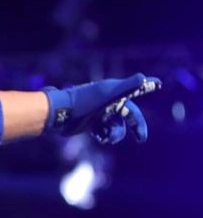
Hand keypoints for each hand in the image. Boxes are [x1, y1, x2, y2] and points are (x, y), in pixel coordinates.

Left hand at [43, 73, 160, 143]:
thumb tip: (144, 77)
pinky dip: (104, 137)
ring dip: (115, 135)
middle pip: (129, 115)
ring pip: (117, 127)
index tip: (158, 83)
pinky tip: (97, 137)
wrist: (59, 114)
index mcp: (114, 92)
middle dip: (137, 127)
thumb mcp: (106, 94)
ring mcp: (99, 113)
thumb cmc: (83, 101)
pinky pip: (104, 132)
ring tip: (106, 138)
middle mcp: (108, 102)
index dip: (146, 87)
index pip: (135, 90)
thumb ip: (126, 87)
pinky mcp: (90, 123)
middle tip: (141, 139)